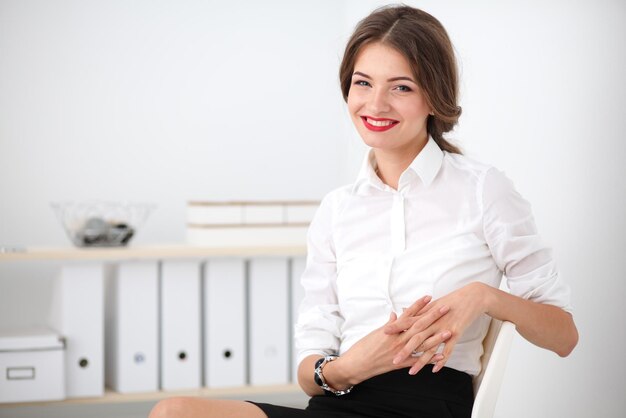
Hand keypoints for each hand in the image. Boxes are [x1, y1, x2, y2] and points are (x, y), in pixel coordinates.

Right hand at [328, 296, 450, 386]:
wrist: (356, 365)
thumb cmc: (362, 348)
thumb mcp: (374, 333)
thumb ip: (388, 325)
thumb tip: (395, 315)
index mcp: (391, 330)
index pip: (408, 314)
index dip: (418, 305)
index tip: (429, 297)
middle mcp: (397, 339)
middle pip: (418, 326)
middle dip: (432, 316)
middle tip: (445, 308)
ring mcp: (400, 352)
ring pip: (421, 343)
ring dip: (436, 337)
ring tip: (449, 330)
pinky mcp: (401, 364)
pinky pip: (418, 361)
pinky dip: (430, 359)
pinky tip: (442, 356)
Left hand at [385, 283, 488, 372]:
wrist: (472, 297)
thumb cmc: (451, 300)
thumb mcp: (432, 304)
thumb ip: (418, 311)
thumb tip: (403, 311)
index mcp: (426, 314)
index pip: (408, 322)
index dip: (396, 328)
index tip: (384, 334)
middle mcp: (434, 322)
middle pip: (416, 337)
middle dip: (405, 350)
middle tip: (394, 360)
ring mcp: (445, 328)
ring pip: (430, 347)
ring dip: (420, 361)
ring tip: (411, 371)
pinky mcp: (456, 333)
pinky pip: (448, 350)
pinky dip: (441, 360)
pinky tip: (434, 370)